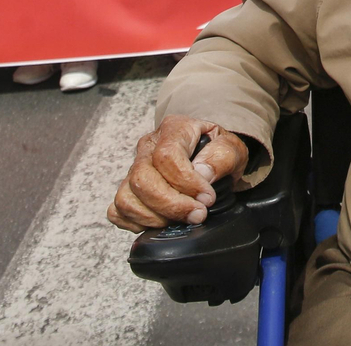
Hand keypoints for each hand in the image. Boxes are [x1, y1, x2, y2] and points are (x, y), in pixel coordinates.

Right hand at [106, 115, 249, 231]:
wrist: (209, 156)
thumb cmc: (218, 151)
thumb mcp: (232, 148)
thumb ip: (221, 157)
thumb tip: (202, 174)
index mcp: (174, 129)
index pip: (167, 156)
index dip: (186, 183)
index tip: (207, 198)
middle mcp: (148, 146)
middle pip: (143, 179)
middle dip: (172, 205)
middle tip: (197, 214)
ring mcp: (133, 168)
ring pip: (127, 197)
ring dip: (155, 217)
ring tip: (180, 219)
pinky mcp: (127, 189)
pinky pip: (117, 210)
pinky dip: (136, 222)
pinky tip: (160, 221)